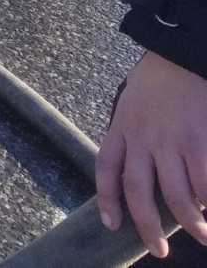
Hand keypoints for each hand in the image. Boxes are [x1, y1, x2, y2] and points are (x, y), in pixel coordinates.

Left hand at [96, 52, 206, 256]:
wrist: (182, 54)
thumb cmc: (161, 81)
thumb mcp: (134, 104)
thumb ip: (133, 134)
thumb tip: (139, 168)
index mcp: (121, 128)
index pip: (106, 169)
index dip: (106, 200)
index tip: (111, 224)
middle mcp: (141, 138)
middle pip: (137, 192)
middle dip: (147, 226)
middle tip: (159, 249)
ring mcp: (169, 141)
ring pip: (174, 194)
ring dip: (188, 221)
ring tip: (201, 235)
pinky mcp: (198, 141)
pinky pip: (203, 182)